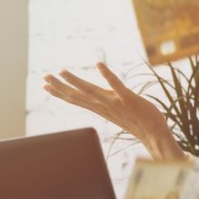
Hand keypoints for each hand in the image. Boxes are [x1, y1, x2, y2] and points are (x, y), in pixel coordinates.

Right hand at [43, 62, 184, 158]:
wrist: (154, 134)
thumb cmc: (139, 122)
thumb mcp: (117, 112)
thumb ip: (107, 104)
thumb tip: (99, 97)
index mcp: (101, 109)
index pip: (76, 100)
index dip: (60, 93)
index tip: (45, 85)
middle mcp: (104, 107)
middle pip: (77, 96)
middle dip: (60, 86)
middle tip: (43, 77)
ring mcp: (116, 103)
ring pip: (91, 91)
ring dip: (75, 81)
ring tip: (61, 71)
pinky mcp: (129, 99)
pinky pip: (116, 85)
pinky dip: (107, 74)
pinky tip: (98, 64)